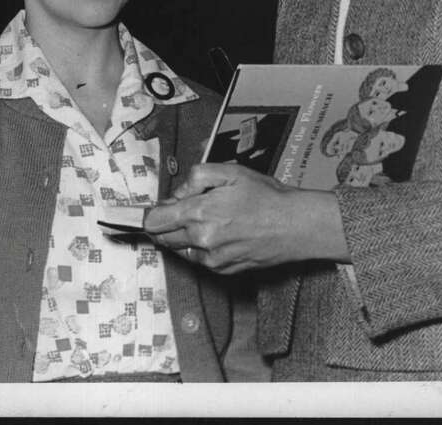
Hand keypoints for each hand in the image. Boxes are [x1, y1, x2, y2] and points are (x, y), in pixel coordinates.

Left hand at [142, 164, 348, 273]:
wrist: (296, 225)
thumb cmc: (266, 196)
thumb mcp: (229, 172)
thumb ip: (195, 178)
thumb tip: (176, 193)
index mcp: (199, 213)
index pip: (155, 222)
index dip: (148, 215)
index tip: (146, 213)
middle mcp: (202, 240)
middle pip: (164, 238)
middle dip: (164, 226)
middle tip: (175, 213)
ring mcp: (213, 258)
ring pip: (182, 249)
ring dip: (182, 237)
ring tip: (203, 222)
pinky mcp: (224, 270)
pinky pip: (201, 260)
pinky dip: (201, 248)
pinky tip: (217, 234)